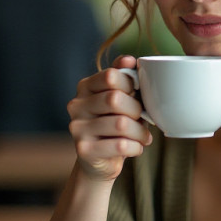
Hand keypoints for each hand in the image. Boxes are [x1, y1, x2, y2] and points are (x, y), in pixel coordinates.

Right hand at [67, 56, 152, 181]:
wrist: (101, 160)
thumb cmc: (116, 123)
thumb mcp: (122, 98)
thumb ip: (124, 77)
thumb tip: (129, 59)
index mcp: (85, 87)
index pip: (111, 75)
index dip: (131, 84)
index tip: (138, 94)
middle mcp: (76, 105)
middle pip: (115, 99)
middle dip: (137, 110)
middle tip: (143, 118)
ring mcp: (77, 128)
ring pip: (121, 124)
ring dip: (140, 132)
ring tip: (144, 136)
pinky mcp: (83, 150)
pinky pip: (120, 145)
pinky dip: (136, 147)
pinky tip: (137, 147)